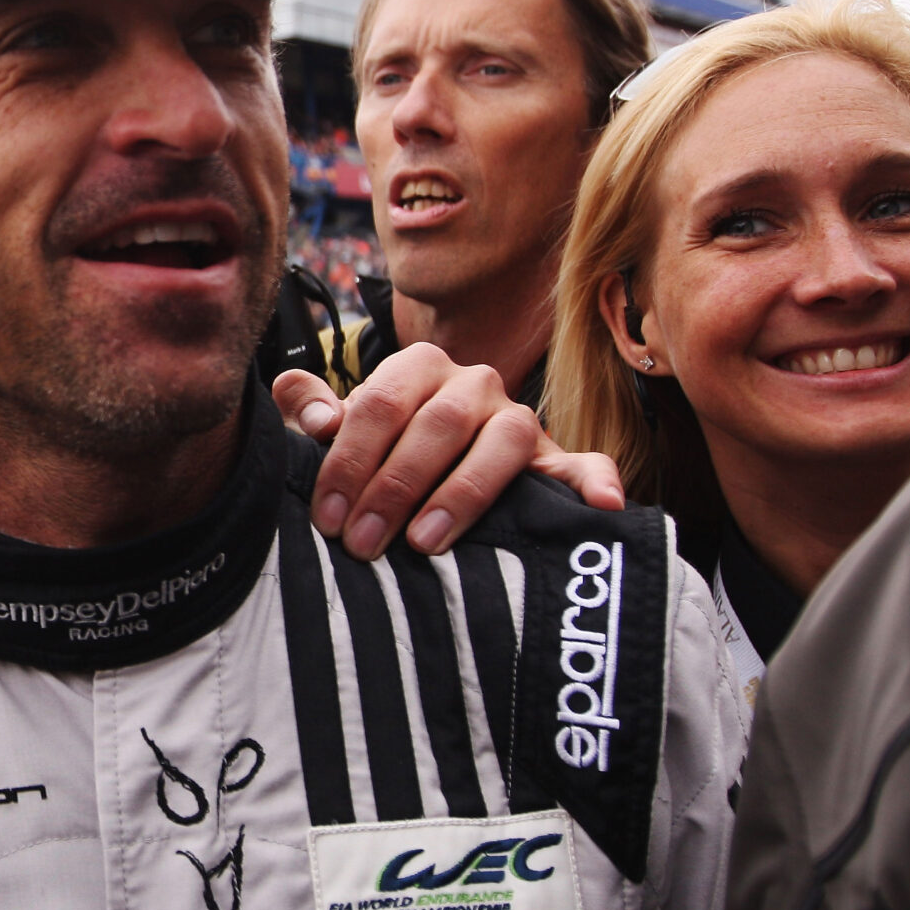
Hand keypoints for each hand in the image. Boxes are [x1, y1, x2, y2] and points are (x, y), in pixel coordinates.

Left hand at [277, 341, 625, 559]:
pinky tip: (600, 508)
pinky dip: (593, 481)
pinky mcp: (555, 458)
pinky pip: (583, 463)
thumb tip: (317, 418)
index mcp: (419, 366)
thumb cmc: (376, 452)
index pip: (379, 404)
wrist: (431, 468)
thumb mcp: (335, 428)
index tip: (329, 516)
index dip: (349, 461)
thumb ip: (309, 408)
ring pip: (505, 439)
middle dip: (395, 487)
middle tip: (364, 543)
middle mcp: (474, 383)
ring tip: (426, 543)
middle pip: (438, 424)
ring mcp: (519, 418)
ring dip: (464, 493)